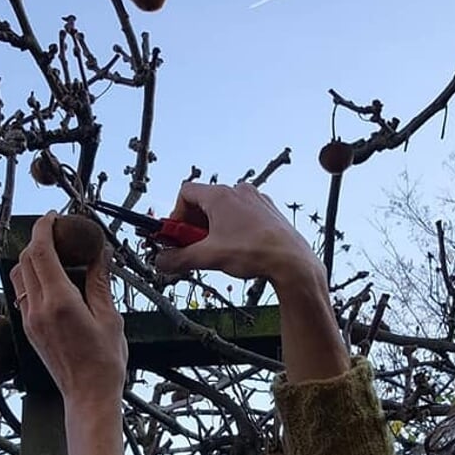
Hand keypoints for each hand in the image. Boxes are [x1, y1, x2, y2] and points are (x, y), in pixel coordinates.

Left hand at [11, 212, 126, 415]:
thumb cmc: (105, 363)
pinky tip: (52, 278)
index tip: (53, 216)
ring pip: (19, 276)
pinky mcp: (29, 329)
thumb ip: (99, 281)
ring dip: (31, 259)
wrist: (88, 397)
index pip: (41, 252)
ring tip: (54, 253)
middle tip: (59, 232)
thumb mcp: (110, 317)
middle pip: (25, 260)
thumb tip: (100, 253)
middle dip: (38, 240)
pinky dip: (32, 278)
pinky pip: (23, 294)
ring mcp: (30, 320)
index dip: (44, 228)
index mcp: (59, 302)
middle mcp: (38, 309)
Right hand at [151, 181, 325, 288]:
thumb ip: (179, 259)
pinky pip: (242, 216)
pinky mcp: (268, 212)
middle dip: (193, 226)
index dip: (176, 215)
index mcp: (221, 195)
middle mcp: (239, 192)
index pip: (186, 193)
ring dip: (212, 229)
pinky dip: (232, 229)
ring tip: (215, 251)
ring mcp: (256, 201)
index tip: (176, 235)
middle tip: (192, 247)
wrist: (292, 261)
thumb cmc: (256, 252)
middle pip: (204, 202)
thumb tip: (162, 261)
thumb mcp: (208, 258)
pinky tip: (236, 249)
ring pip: (224, 210)